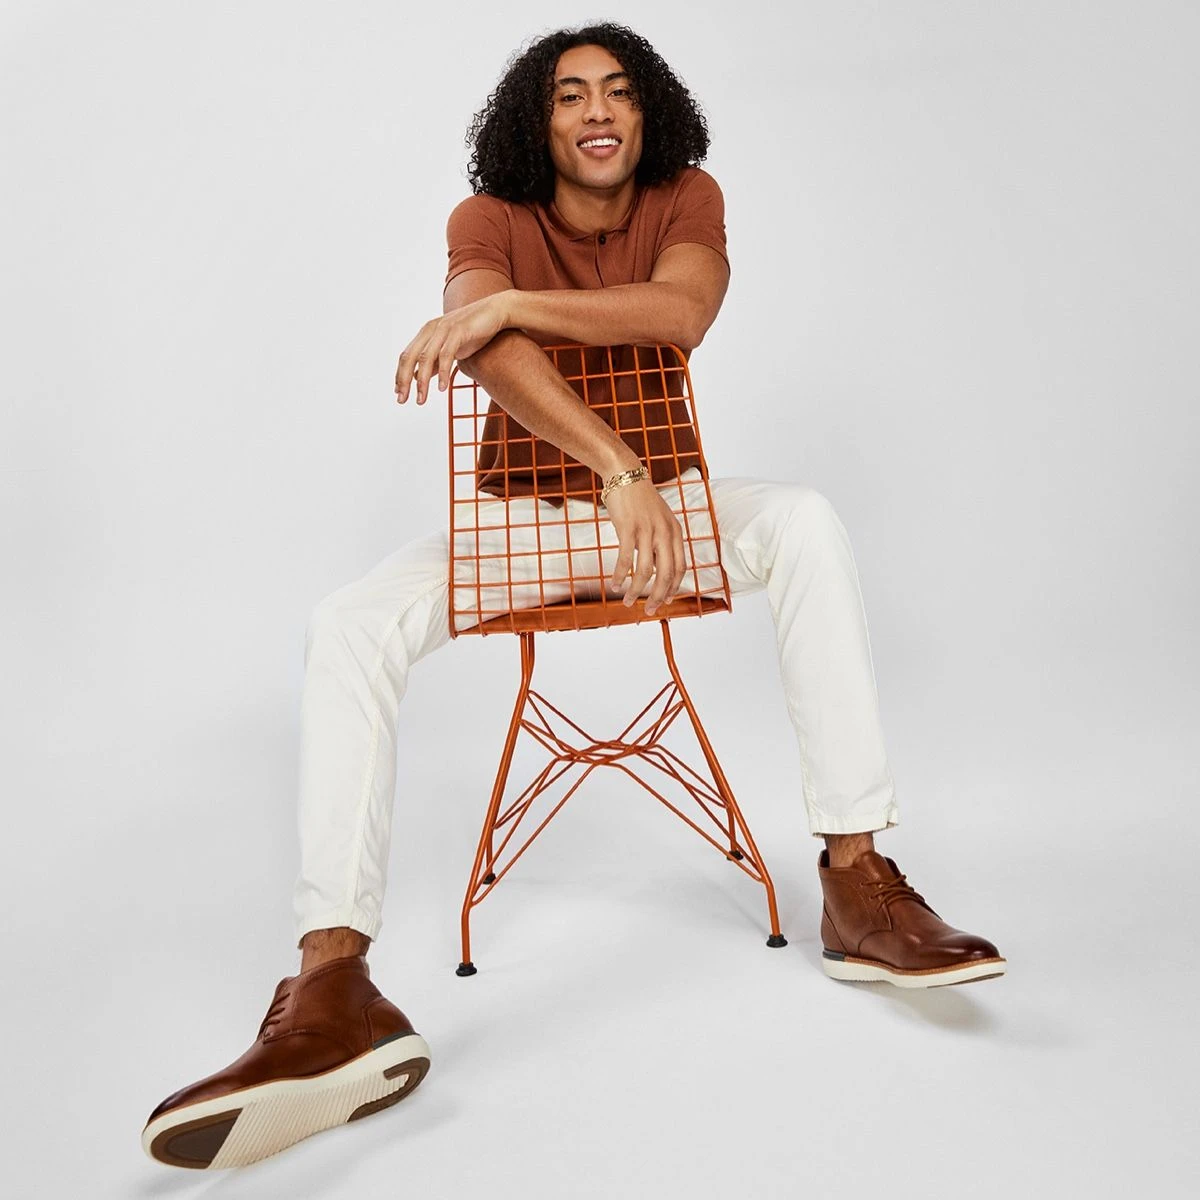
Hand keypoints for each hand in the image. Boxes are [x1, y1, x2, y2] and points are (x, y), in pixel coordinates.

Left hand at [394, 292, 509, 405]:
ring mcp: (444, 329)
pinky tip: (442, 388)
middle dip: (404, 380)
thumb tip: (420, 376)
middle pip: (410, 357)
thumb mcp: (451, 348)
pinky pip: (446, 354)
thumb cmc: (474, 331)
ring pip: (425, 358)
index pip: (406, 356)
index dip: (400, 375)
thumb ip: (435, 361)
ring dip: (421, 381)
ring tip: (421, 399)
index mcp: (426, 333)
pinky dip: (442, 372)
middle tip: (402, 400)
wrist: (496, 312)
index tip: (399, 394)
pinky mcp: (458, 331)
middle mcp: (431, 329)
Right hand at [604, 481, 686, 615]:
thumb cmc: (640, 499)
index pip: (680, 568)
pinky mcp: (628, 528)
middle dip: (657, 596)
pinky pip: (625, 559)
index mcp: (675, 532)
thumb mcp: (658, 520)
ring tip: (626, 601)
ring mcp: (647, 531)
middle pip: (666, 575)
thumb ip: (660, 542)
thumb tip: (654, 569)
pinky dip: (619, 575)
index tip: (664, 601)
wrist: (625, 474)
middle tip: (648, 610)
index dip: (673, 588)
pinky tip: (613, 584)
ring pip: (645, 571)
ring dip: (636, 590)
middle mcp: (665, 533)